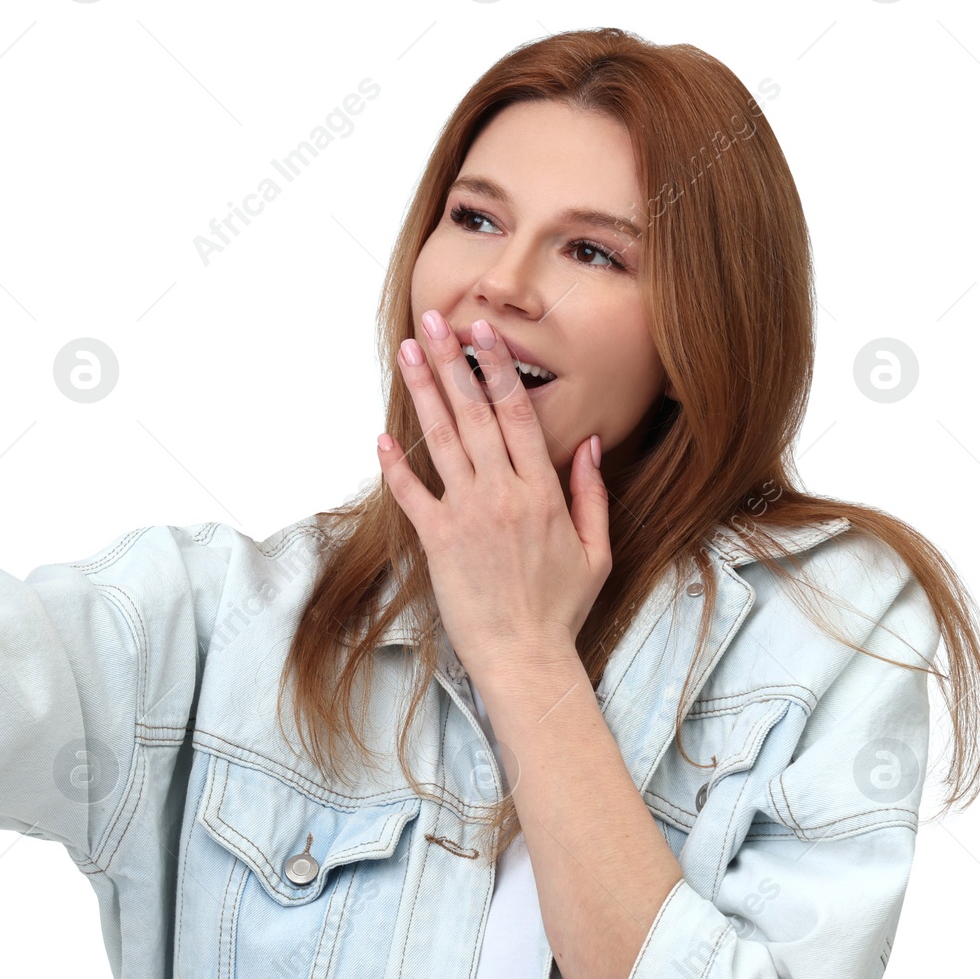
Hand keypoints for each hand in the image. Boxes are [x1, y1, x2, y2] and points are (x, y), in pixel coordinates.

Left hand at [376, 310, 611, 683]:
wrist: (525, 656)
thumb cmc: (561, 608)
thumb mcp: (597, 549)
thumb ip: (592, 493)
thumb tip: (590, 444)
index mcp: (543, 491)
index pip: (518, 415)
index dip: (497, 369)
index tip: (483, 334)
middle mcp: (504, 494)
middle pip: (475, 414)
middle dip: (452, 362)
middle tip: (434, 322)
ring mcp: (468, 515)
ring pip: (442, 441)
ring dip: (423, 392)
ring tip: (407, 352)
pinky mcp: (438, 541)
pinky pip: (412, 494)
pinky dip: (395, 464)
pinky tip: (382, 433)